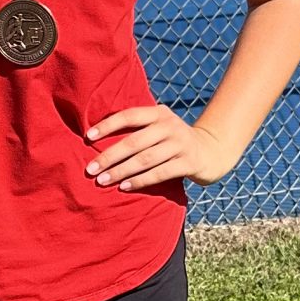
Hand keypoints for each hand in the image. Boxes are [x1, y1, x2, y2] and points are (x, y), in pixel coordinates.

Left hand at [85, 106, 234, 191]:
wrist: (211, 151)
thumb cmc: (173, 140)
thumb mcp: (160, 125)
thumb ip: (139, 126)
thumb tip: (97, 134)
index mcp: (159, 113)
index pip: (129, 115)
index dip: (108, 125)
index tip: (88, 137)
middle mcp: (170, 126)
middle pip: (133, 142)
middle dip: (109, 156)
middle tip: (90, 169)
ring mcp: (180, 144)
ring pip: (144, 160)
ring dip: (120, 171)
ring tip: (102, 180)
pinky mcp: (188, 163)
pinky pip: (159, 174)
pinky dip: (140, 181)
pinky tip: (124, 187)